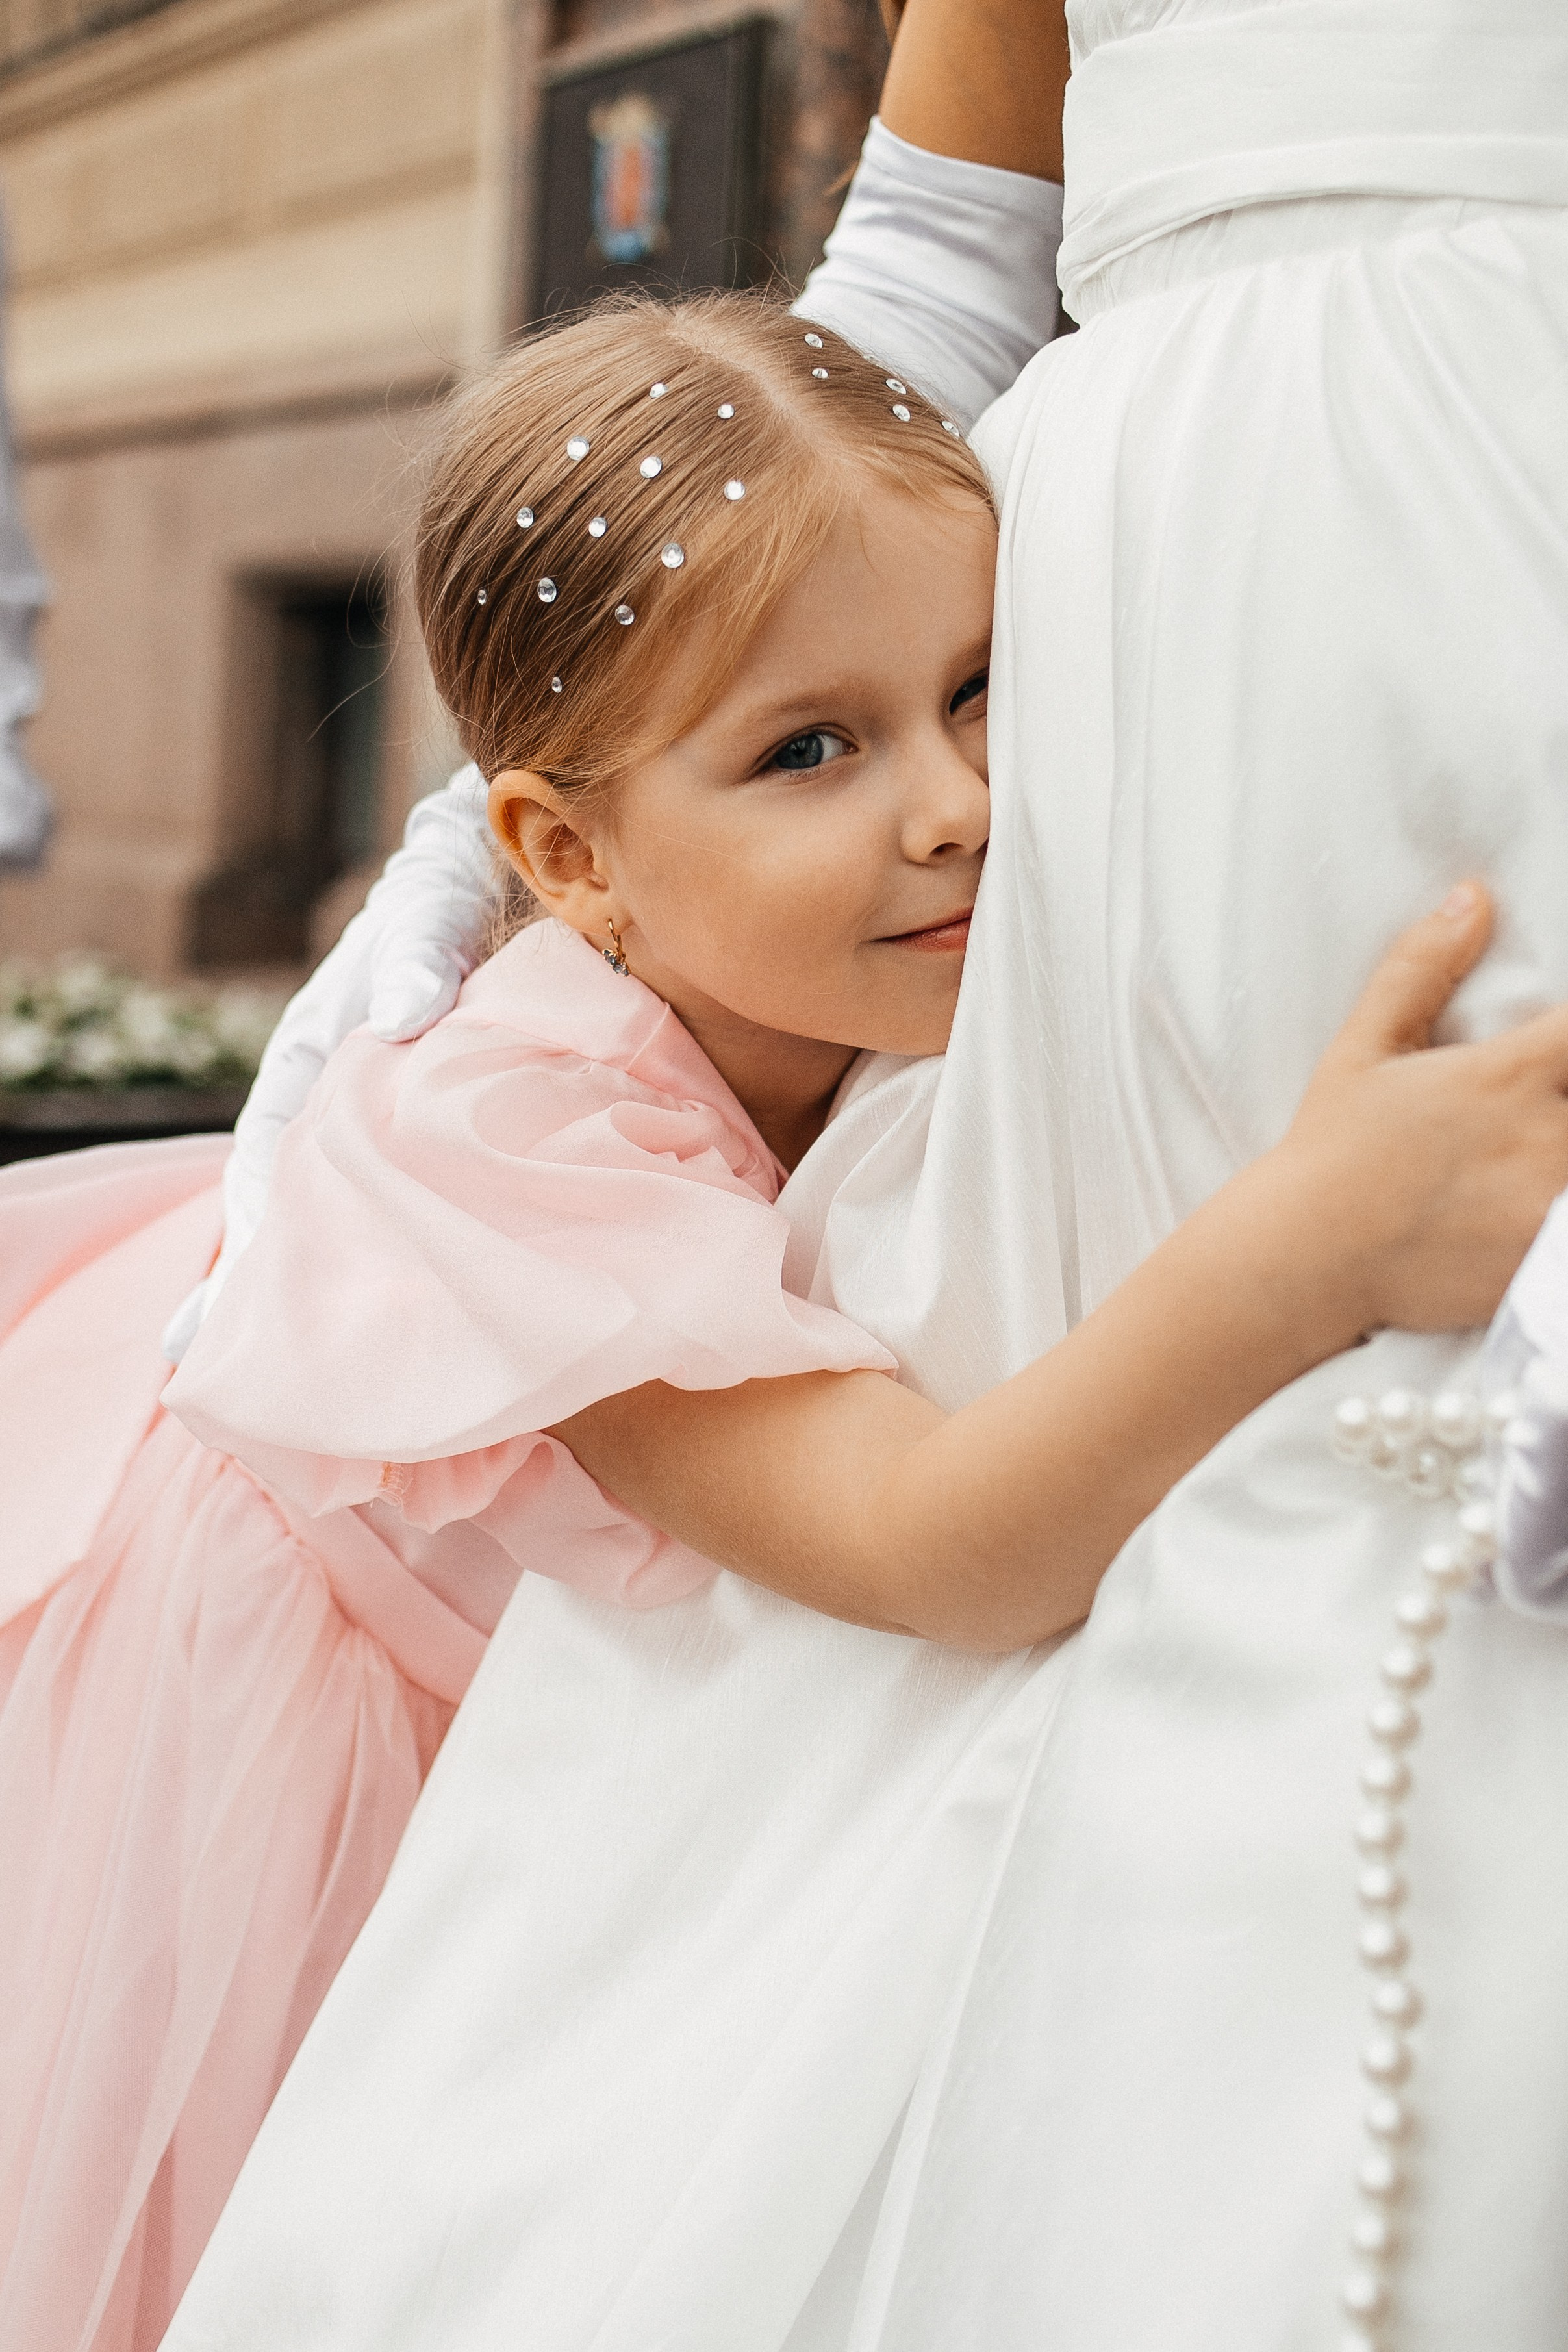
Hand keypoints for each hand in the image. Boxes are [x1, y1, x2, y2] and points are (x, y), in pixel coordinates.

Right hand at [161, 763, 500, 1360]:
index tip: (226, 1307)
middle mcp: (331, 1119)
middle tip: (214, 1378)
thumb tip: (410, 1012)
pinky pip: (409, 1220)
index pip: (265, 1164)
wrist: (480, 893)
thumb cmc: (434, 907)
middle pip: (287, 1217)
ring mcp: (381, 1144)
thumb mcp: (421, 923)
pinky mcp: (435, 1155)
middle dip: (254, 1295)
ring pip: (346, 1230)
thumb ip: (414, 960)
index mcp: (305, 1074)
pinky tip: (414, 1336)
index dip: (250, 1235)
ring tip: (306, 1391)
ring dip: (325, 1299)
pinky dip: (399, 1272)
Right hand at [1280, 883, 1567, 1336]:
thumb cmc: (1332, 1153)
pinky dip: (1559, 1211)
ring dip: (1563, 1148)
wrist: (1309, 1262)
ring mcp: (1552, 1201)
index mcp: (1510, 1073)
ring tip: (1531, 1153)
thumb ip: (1421, 969)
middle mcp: (1544, 1135)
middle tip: (1540, 1109)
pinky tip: (1528, 1198)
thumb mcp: (1363, 1048)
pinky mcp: (1548, 1258)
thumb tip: (1473, 899)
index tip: (1559, 1048)